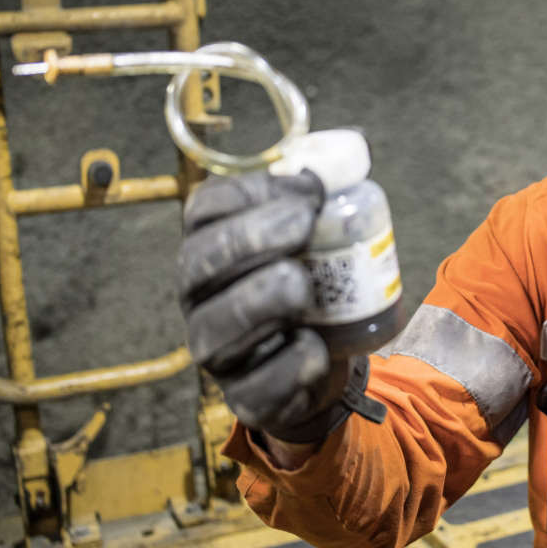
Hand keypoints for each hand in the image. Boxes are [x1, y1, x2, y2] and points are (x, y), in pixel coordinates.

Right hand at [178, 170, 380, 443]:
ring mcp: (218, 350)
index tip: (306, 192)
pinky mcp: (245, 396)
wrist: (324, 361)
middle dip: (248, 239)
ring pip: (214, 328)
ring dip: (258, 301)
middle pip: (197, 263)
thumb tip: (349, 151)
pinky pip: (254, 386)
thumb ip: (325, 197)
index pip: (205, 211)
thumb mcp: (320, 239)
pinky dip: (287, 366)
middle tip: (302, 226)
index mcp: (215, 247)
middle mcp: (202, 297)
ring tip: (301, 287)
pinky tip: (314, 347)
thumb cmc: (315, 287)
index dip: (249, 195)